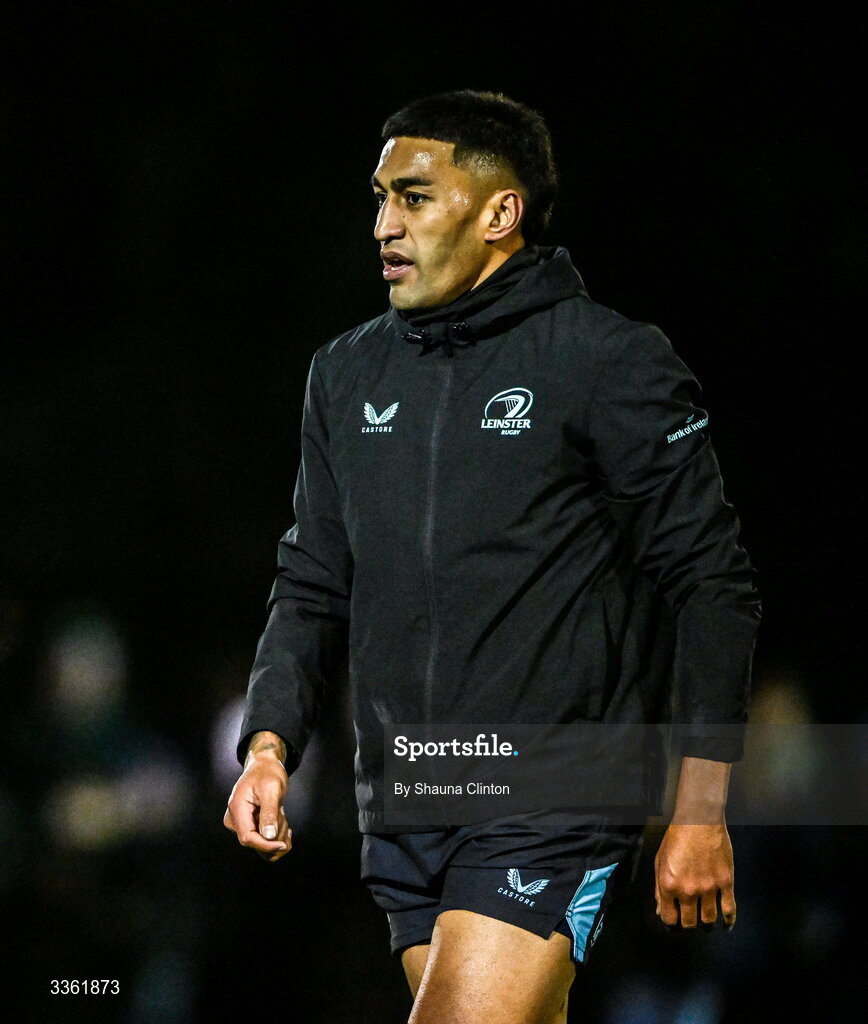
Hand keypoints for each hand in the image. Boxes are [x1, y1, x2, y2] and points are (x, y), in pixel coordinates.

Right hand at [223, 747, 291, 862]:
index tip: (283, 844)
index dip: (266, 845)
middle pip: (256, 842)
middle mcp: (234, 819)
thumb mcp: (272, 788)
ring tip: (280, 812)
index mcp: (237, 808)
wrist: (264, 766)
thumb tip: (268, 836)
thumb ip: (269, 812)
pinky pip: (263, 841)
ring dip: (277, 834)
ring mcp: (240, 824)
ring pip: (261, 843)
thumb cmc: (267, 773)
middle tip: (283, 814)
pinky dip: (276, 835)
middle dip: (275, 835)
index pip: (248, 838)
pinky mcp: (247, 826)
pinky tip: (281, 821)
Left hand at [654, 822, 735, 929]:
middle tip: (690, 921)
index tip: (674, 922)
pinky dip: (728, 922)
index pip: (669, 918)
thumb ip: (659, 887)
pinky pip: (729, 910)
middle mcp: (688, 890)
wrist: (699, 820)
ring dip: (706, 925)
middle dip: (688, 925)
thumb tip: (660, 910)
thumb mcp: (660, 860)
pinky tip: (726, 925)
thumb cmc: (676, 837)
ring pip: (709, 920)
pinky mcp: (726, 882)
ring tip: (706, 923)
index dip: (671, 923)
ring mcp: (709, 888)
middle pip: (689, 923)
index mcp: (669, 885)